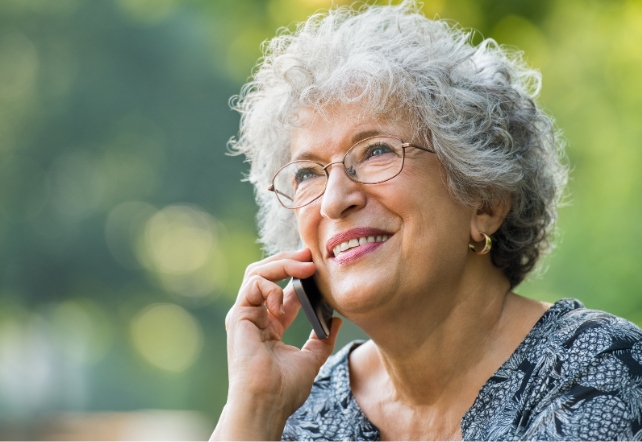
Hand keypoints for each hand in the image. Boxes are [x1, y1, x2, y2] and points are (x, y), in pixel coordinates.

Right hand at [212, 248, 341, 440]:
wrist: (266, 403)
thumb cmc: (284, 388)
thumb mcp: (311, 360)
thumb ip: (322, 340)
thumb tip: (335, 320)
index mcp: (270, 325)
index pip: (284, 289)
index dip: (300, 275)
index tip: (319, 267)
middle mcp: (255, 316)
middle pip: (267, 274)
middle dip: (289, 260)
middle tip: (311, 256)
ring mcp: (245, 314)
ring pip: (257, 272)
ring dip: (282, 264)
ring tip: (305, 267)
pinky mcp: (238, 315)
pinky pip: (253, 285)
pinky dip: (271, 287)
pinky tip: (283, 306)